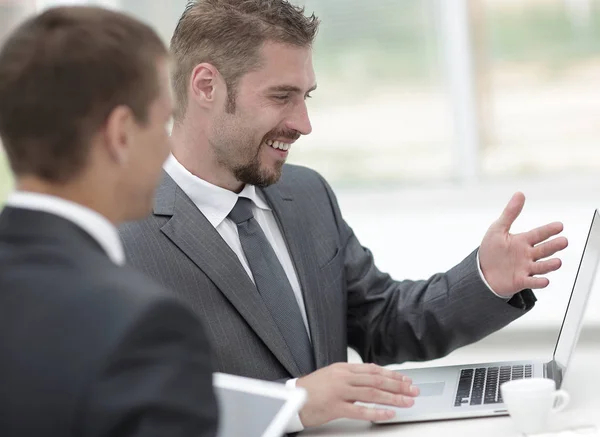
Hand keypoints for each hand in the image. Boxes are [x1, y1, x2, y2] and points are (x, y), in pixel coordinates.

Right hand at [296, 362, 418, 427]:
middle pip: (376, 380)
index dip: (391, 375)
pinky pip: (359, 410)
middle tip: (413, 390)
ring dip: (392, 398)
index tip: (405, 380)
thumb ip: (350, 376)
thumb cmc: (311, 389)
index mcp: (343, 368)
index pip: (373, 369)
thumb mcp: (331, 375)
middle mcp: (343, 377)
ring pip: (371, 393)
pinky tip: (388, 414)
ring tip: (407, 402)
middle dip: (397, 385)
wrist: (291, 398)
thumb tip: (371, 379)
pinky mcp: (335, 407)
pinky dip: (376, 412)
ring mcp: (339, 392)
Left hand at [479, 192, 567, 296]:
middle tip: (563, 241)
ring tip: (557, 262)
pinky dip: (538, 282)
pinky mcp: (520, 281)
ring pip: (541, 266)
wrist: (482, 272)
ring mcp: (525, 268)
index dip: (548, 230)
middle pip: (543, 250)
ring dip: (549, 265)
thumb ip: (510, 213)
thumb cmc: (491, 250)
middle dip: (554, 246)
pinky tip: (545, 281)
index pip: (538, 234)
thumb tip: (520, 193)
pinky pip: (531, 282)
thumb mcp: (498, 229)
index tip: (559, 226)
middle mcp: (527, 254)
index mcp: (523, 241)